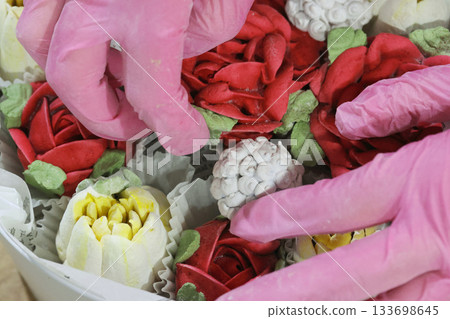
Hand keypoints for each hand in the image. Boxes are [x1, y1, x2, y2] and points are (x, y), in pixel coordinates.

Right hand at [16, 0, 253, 154]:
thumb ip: (196, 39)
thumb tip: (166, 59)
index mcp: (145, 7)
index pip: (150, 90)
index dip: (170, 125)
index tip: (186, 138)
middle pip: (71, 74)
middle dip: (103, 115)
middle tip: (136, 125)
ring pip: (40, 39)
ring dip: (73, 79)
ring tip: (113, 87)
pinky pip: (46, 9)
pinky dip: (67, 38)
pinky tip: (102, 44)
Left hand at [218, 65, 449, 299]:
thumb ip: (406, 102)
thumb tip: (346, 119)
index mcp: (421, 181)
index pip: (333, 205)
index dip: (282, 217)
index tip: (243, 225)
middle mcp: (433, 236)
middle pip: (344, 276)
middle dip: (283, 295)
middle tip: (232, 307)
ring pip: (382, 303)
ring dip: (332, 307)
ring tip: (281, 309)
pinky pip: (417, 307)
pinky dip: (383, 304)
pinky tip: (359, 302)